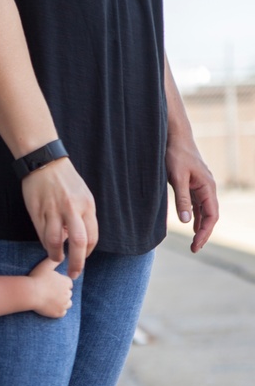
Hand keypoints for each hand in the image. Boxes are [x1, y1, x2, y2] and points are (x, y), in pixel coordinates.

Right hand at [21, 158, 97, 279]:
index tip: (83, 259)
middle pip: (78, 242)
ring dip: (56, 255)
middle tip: (73, 273)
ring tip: (56, 259)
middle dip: (77, 262)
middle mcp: (72, 208)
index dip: (88, 253)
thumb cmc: (64, 179)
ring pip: (55, 241)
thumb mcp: (82, 195)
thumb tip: (76, 239)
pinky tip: (46, 246)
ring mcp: (54, 210)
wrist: (44, 162)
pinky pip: (42, 233)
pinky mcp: (38, 211)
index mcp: (87, 205)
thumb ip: (82, 216)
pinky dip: (45, 244)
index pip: (91, 236)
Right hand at [28, 257, 72, 318]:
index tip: (52, 284)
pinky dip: (58, 311)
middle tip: (50, 292)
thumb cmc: (36, 278)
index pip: (68, 283)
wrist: (30, 294)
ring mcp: (63, 304)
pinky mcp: (58, 313)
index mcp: (66, 282)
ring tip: (51, 300)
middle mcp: (67, 293)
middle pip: (68, 294)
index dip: (61, 284)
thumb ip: (55, 260)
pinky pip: (62, 313)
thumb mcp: (45, 265)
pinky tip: (50, 308)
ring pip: (67, 303)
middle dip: (62, 293)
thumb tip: (62, 255)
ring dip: (62, 302)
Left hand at [167, 131, 218, 252]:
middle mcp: (208, 187)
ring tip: (194, 242)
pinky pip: (198, 203)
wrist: (174, 137)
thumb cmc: (175, 155)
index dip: (204, 232)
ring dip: (200, 226)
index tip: (195, 245)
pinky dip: (196, 215)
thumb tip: (187, 221)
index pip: (211, 216)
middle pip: (210, 216)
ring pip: (205, 210)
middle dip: (204, 233)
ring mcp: (201, 186)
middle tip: (194, 249)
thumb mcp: (176, 178)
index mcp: (208, 187)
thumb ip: (182, 199)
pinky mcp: (193, 183)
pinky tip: (190, 223)